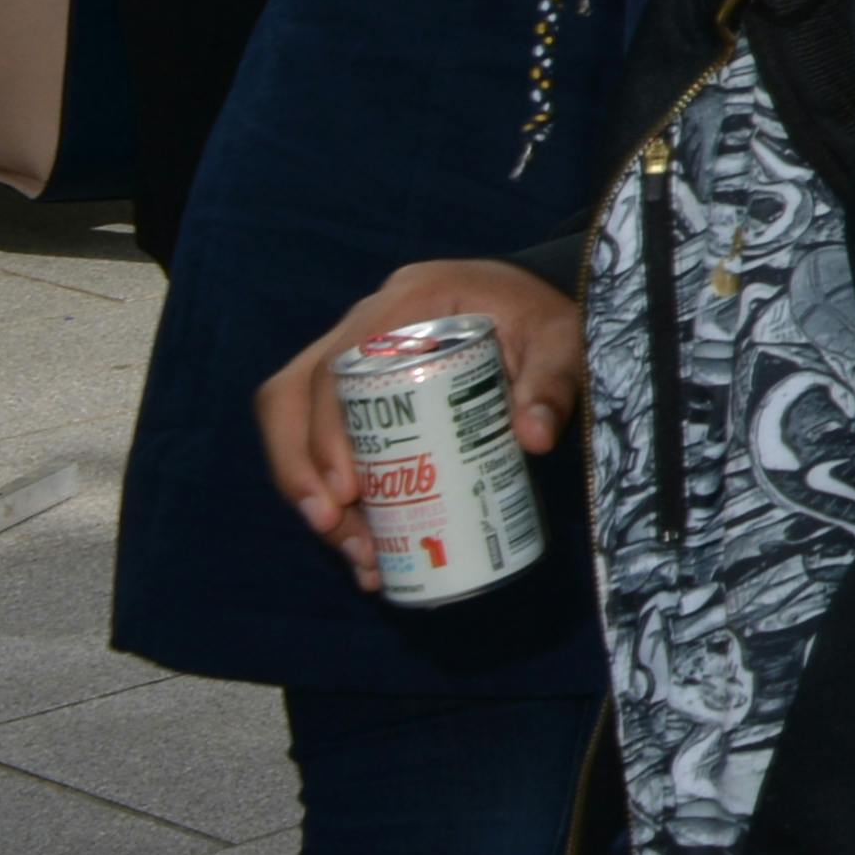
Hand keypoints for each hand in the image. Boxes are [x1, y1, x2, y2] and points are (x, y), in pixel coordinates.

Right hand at [262, 260, 585, 592]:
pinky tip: (363, 545)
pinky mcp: (355, 393)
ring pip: (294, 423)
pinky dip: (331, 495)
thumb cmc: (545, 322)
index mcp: (408, 302)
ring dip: (309, 491)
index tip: (347, 493)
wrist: (539, 311)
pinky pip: (318, 441)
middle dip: (303, 471)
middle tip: (335, 528)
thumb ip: (552, 384)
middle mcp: (366, 326)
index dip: (326, 430)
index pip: (339, 364)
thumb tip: (533, 438)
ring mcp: (352, 359)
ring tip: (356, 552)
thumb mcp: (560, 343)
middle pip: (295, 397)